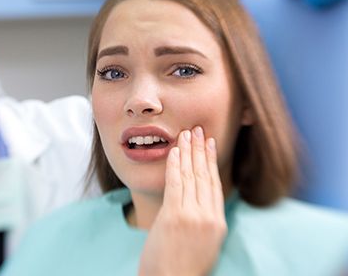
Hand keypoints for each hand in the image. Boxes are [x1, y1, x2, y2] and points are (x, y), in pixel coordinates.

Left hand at [139, 126, 226, 275]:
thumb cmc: (186, 267)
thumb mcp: (206, 243)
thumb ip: (205, 218)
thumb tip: (199, 197)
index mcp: (218, 222)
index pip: (214, 183)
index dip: (211, 161)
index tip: (210, 143)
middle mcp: (208, 215)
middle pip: (204, 174)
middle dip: (200, 149)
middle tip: (198, 130)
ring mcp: (191, 215)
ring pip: (191, 175)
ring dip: (188, 151)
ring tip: (186, 134)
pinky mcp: (174, 216)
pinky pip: (175, 183)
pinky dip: (175, 165)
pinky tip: (174, 151)